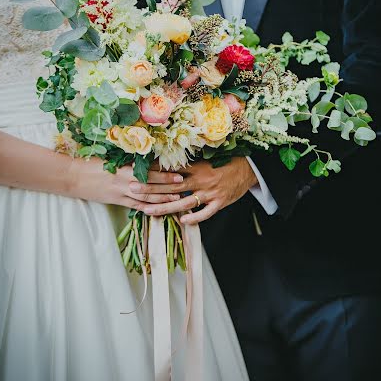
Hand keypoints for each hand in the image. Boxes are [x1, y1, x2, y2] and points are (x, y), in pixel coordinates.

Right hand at [69, 157, 183, 208]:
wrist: (74, 176)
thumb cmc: (91, 164)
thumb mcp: (111, 159)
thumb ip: (127, 160)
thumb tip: (145, 159)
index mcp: (125, 165)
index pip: (149, 167)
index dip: (164, 169)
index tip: (177, 167)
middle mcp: (126, 178)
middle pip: (152, 182)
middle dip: (168, 183)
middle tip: (183, 182)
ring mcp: (122, 191)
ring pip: (147, 196)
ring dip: (163, 197)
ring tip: (176, 198)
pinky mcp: (117, 201)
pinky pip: (135, 206)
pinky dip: (148, 208)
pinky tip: (158, 210)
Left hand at [129, 158, 257, 223]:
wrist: (249, 168)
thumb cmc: (225, 163)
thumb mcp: (206, 160)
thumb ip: (188, 165)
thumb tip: (165, 165)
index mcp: (196, 167)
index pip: (170, 169)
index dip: (152, 171)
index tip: (136, 171)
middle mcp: (200, 179)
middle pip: (171, 185)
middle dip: (150, 188)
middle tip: (132, 188)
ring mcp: (210, 192)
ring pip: (184, 202)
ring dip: (165, 206)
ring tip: (147, 210)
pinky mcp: (220, 202)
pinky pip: (206, 212)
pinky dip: (195, 217)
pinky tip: (181, 221)